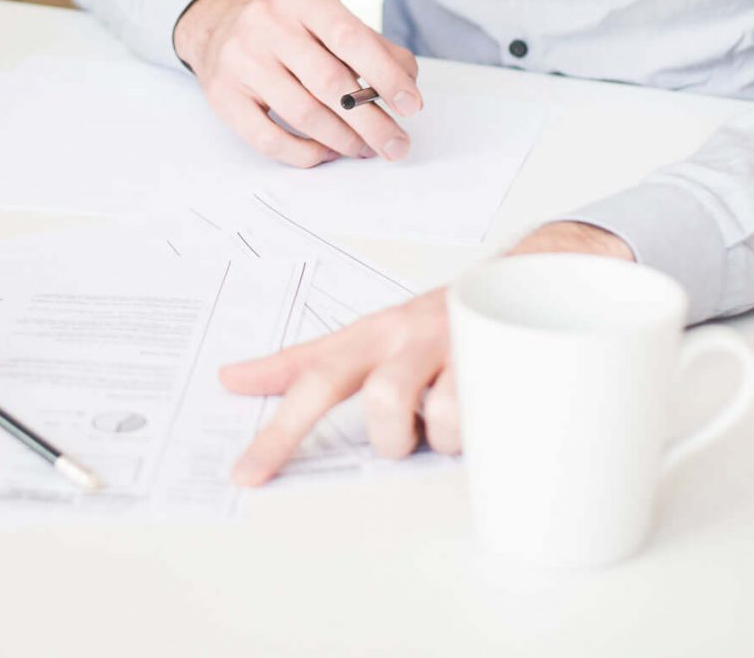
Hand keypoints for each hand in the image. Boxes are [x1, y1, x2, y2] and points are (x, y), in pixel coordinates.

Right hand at [173, 0, 422, 167]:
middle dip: (371, 121)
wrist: (221, 24)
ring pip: (302, 114)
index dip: (386, 75)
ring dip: (343, 140)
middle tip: (396, 144)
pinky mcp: (223, 95)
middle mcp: (267, 23)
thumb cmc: (289, 26)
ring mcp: (240, 60)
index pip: (350, 38)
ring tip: (365, 148)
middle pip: (329, 82)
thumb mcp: (329, 17)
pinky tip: (326, 152)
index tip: (411, 105)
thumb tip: (407, 81)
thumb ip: (372, 46)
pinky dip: (305, 153)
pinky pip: (269, 138)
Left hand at [218, 220, 633, 484]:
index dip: (279, 432)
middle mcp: (412, 337)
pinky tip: (488, 414)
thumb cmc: (432, 321)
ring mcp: (464, 345)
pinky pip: (494, 413)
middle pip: (384, 401)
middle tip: (407, 435)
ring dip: (446, 436)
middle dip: (394, 437)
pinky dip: (486, 429)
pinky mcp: (508, 357)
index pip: (313, 381)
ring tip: (452, 424)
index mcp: (370, 335)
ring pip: (444, 415)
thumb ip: (302, 363)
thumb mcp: (365, 336)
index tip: (247, 474)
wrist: (520, 279)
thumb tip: (232, 378)